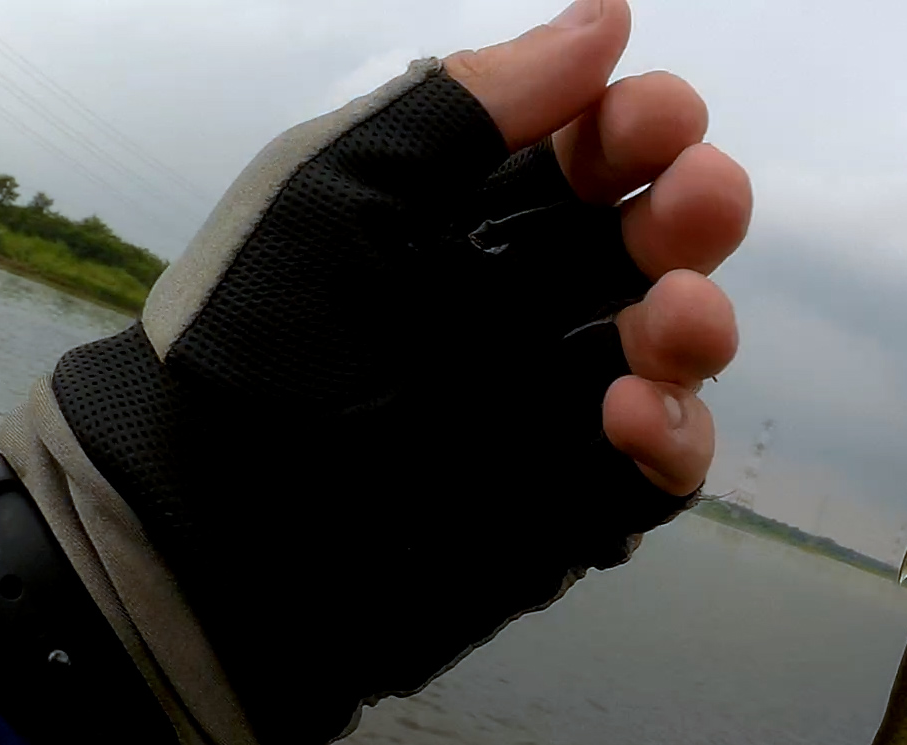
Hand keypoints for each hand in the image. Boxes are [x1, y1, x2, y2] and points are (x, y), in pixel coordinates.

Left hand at [24, 0, 755, 744]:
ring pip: (677, 352)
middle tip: (698, 202)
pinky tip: (628, 414)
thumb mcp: (340, 188)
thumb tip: (608, 15)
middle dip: (694, 211)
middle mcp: (521, 305)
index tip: (662, 116)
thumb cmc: (254, 341)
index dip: (636, 128)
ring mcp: (554, 406)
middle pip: (652, 243)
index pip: (586, 155)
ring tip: (672, 318)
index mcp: (464, 220)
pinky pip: (662, 467)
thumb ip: (468, 102)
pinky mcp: (574, 505)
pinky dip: (673, 438)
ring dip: (698, 323)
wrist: (209, 532)